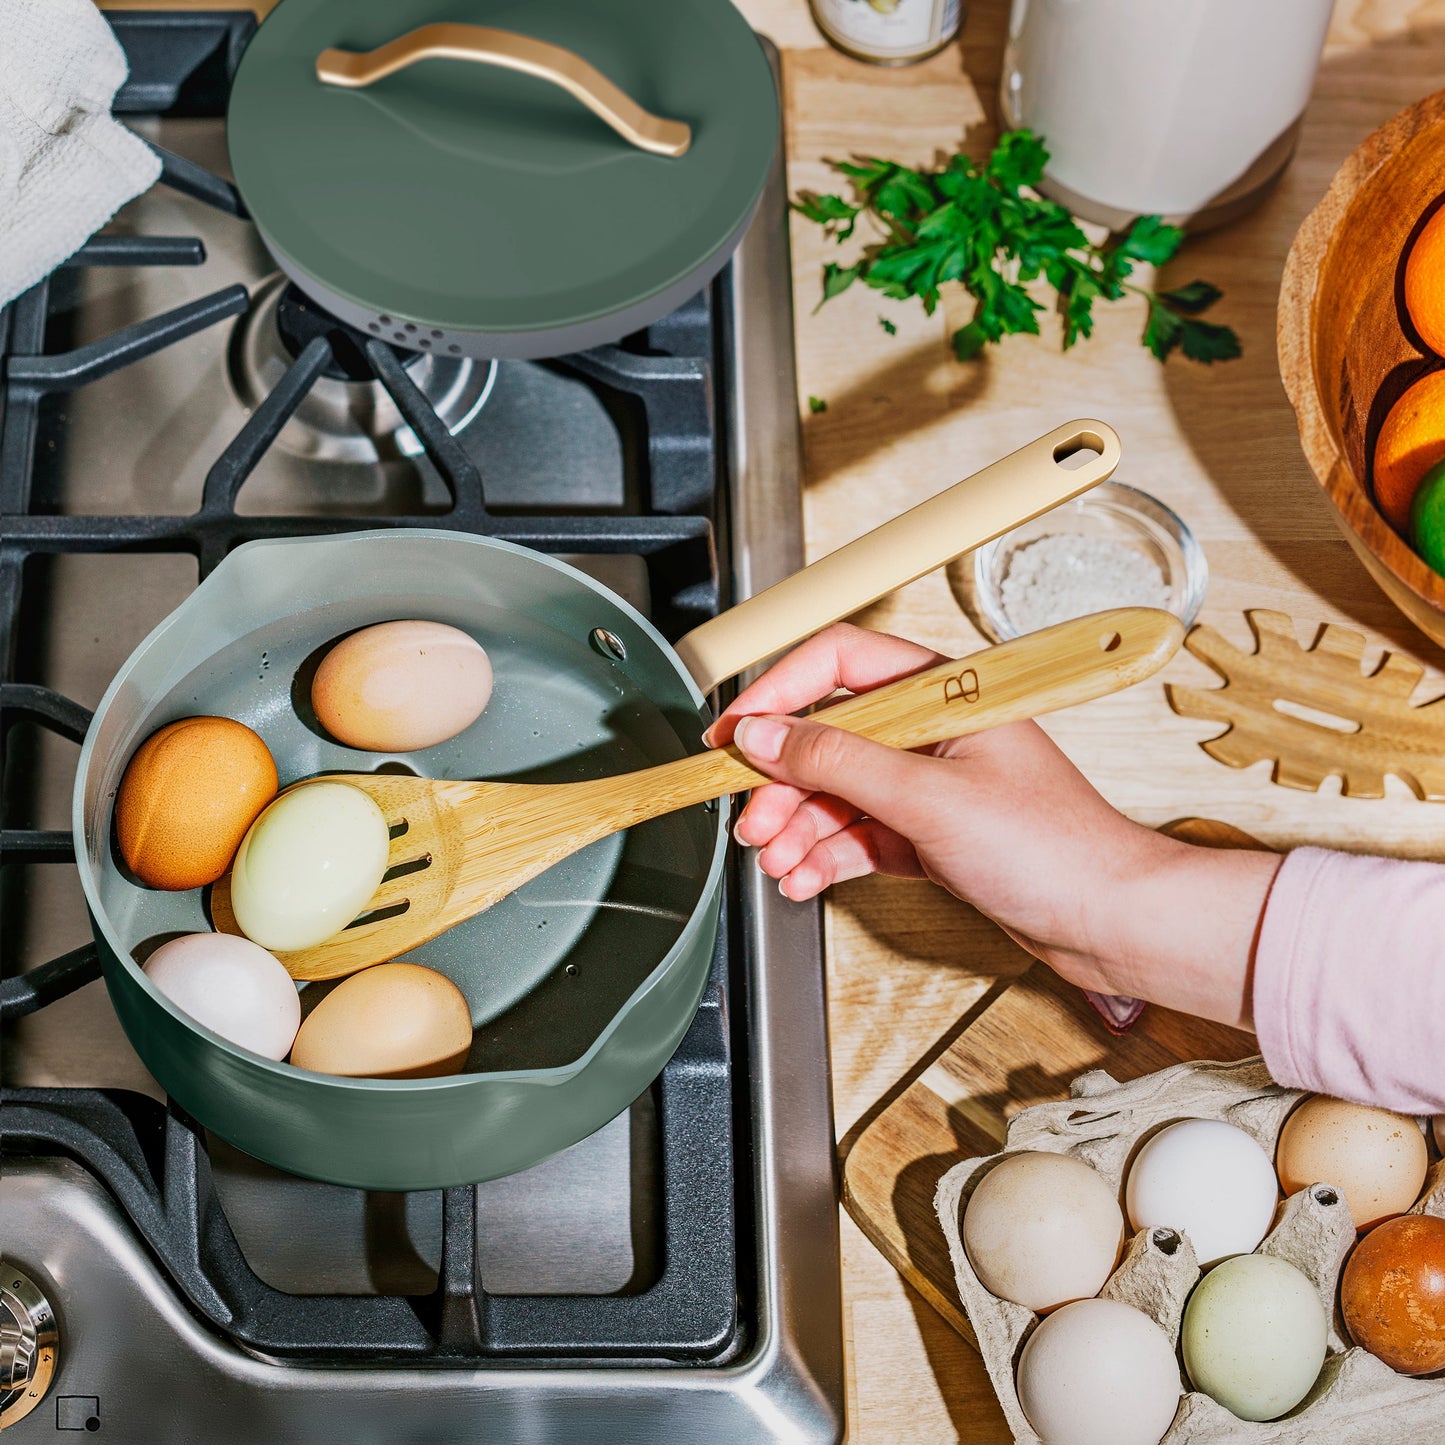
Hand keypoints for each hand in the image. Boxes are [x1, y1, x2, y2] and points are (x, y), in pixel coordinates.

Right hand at [708, 623, 1280, 1029]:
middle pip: (829, 736)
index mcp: (944, 691)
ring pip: (838, 791)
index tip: (734, 733)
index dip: (777, 695)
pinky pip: (858, 833)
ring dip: (798, 826)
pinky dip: (826, 854)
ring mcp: (931, 782)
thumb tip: (767, 735)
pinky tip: (804, 876)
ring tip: (776, 858)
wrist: (1109, 920)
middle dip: (783, 782)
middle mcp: (933, 729)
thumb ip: (838, 762)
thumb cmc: (1055, 849)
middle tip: (752, 819)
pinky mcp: (930, 832)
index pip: (837, 665)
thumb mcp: (929, 798)